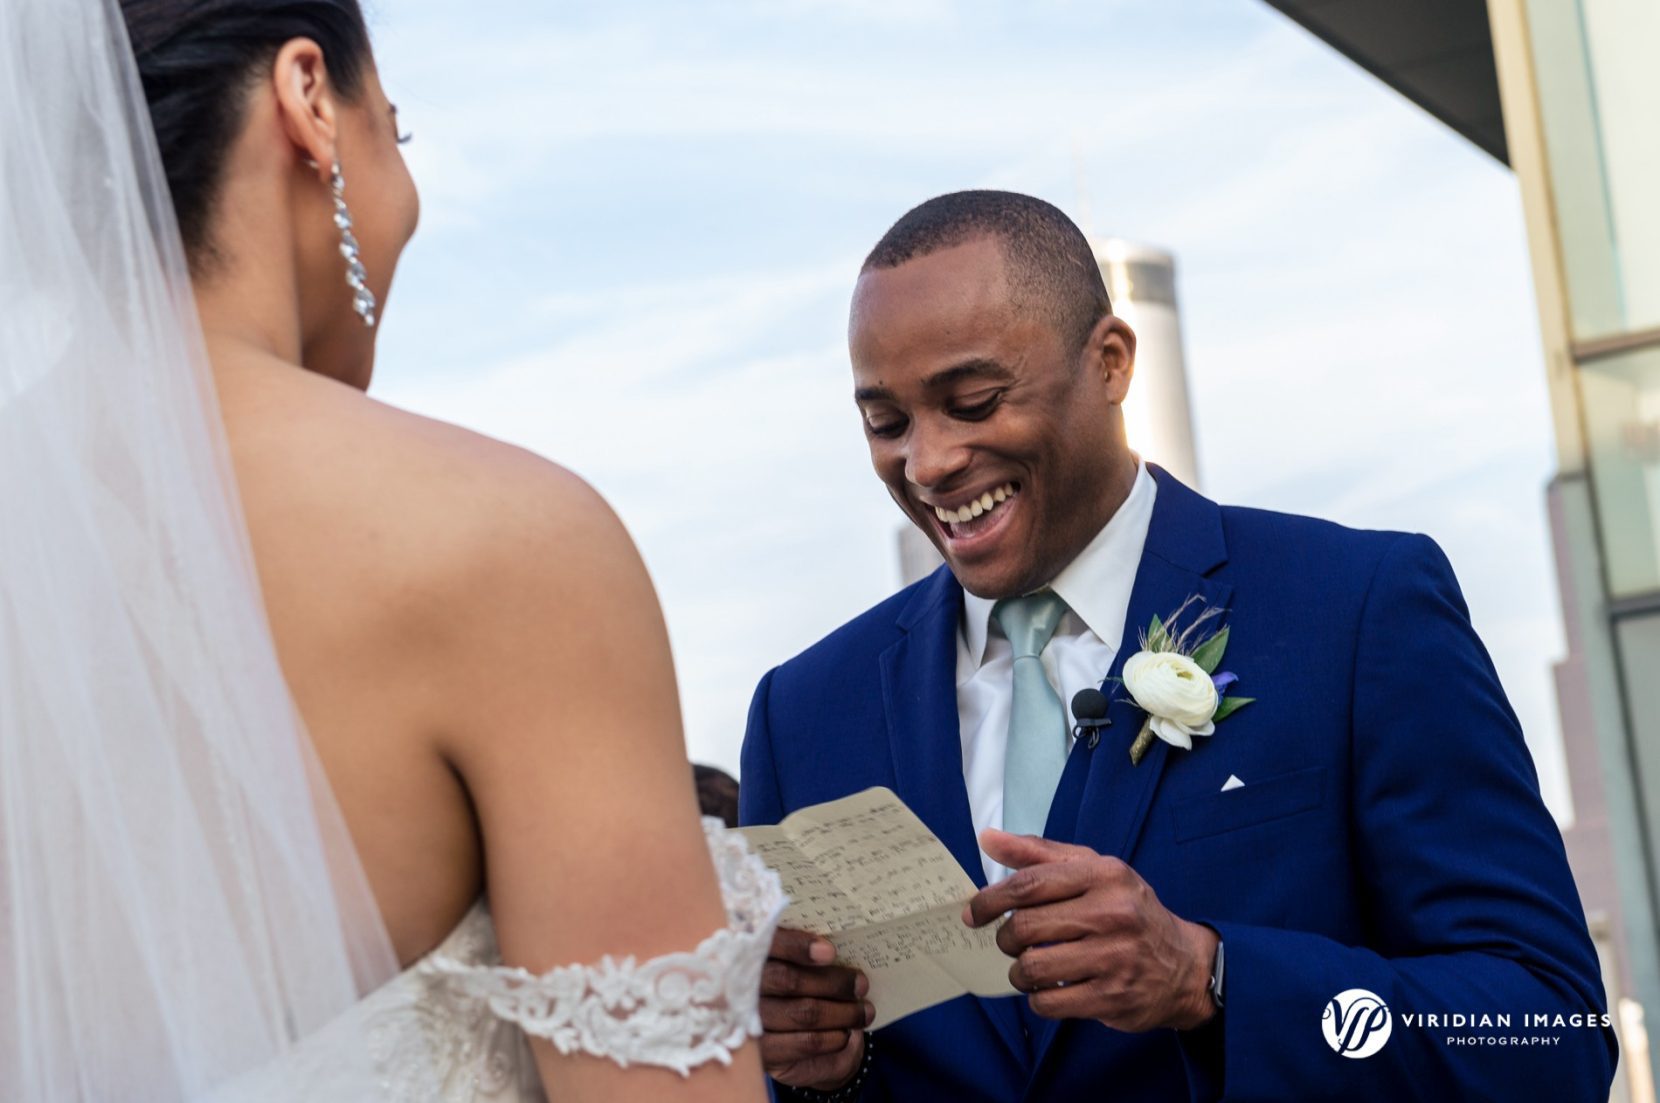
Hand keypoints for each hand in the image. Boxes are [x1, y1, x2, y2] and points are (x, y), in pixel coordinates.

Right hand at [759, 927, 873, 1090]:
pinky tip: (845, 1033)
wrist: (785, 1037)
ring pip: (803, 1013)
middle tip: (860, 983)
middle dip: (833, 982)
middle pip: (789, 980)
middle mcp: (739, 987)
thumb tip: (845, 944)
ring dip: (843, 1012)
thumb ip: (809, 951)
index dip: (797, 946)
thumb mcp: (798, 963)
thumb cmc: (796, 987)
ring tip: (863, 1011)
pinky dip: (833, 1037)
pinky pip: (805, 1042)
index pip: (768, 944)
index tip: (830, 952)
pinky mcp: (763, 1054)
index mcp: (745, 954)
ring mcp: (748, 1022)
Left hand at [963, 830, 1217, 1032]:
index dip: (991, 899)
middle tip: (1011, 942)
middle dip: (1006, 938)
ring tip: (1028, 967)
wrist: (1185, 967)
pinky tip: (1049, 987)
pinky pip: (1048, 1002)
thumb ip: (1038, 853)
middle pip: (1025, 927)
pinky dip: (1038, 997)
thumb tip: (987, 839)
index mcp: (1104, 875)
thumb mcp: (1093, 870)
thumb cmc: (1128, 911)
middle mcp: (1112, 913)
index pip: (1029, 884)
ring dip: (1019, 971)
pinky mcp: (1112, 998)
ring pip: (1032, 967)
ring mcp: (1114, 958)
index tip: (975, 912)